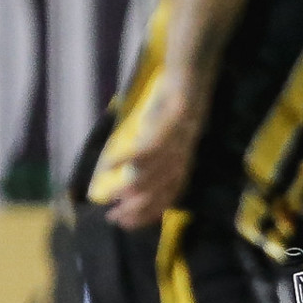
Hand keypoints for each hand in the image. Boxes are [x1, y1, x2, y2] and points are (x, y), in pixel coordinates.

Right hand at [104, 99, 202, 229]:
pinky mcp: (173, 123)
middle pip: (160, 191)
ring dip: (131, 187)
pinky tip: (110, 165)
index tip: (126, 224)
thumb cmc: (173, 109)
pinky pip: (150, 146)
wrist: (191, 78)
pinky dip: (129, 157)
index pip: (167, 197)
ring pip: (155, 172)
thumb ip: (150, 158)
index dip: (148, 213)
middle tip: (114, 218)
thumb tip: (125, 175)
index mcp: (182, 164)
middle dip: (138, 208)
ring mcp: (179, 142)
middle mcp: (183, 158)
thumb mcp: (163, 137)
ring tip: (111, 197)